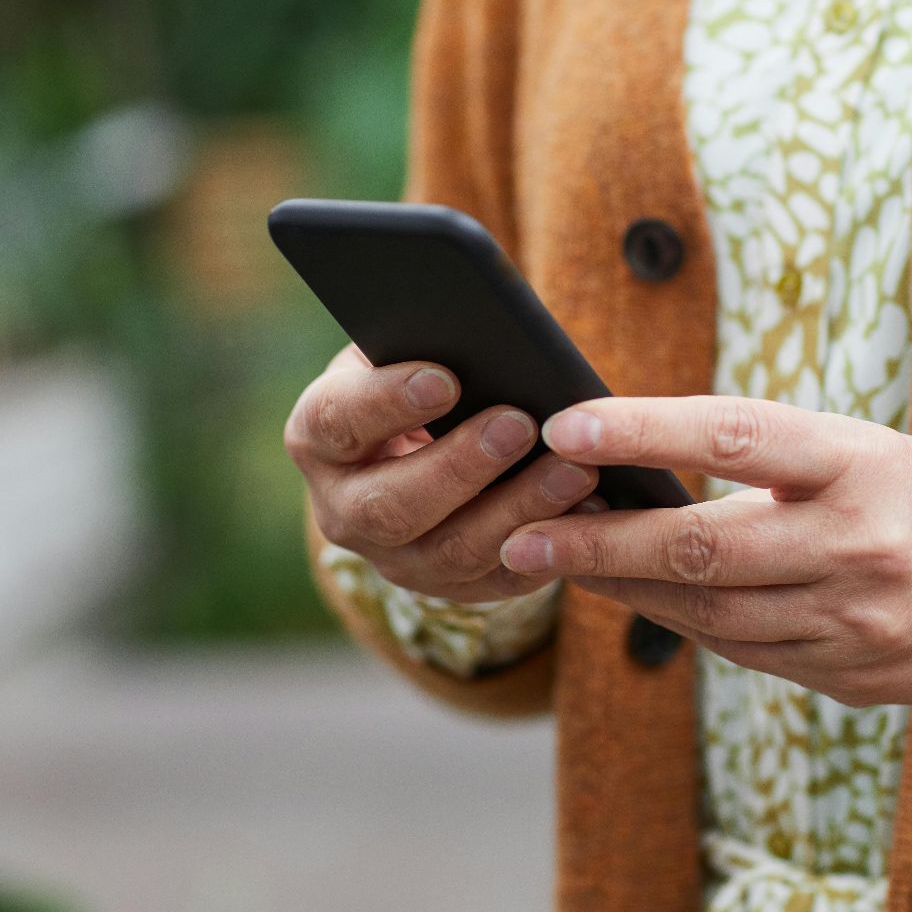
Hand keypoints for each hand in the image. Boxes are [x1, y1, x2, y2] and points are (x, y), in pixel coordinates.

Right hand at [286, 344, 603, 601]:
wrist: (424, 447)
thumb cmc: (419, 378)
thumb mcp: (405, 351)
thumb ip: (426, 341)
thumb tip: (481, 324)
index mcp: (320, 438)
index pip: (337, 421)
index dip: (386, 402)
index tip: (444, 378)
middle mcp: (344, 509)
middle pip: (391, 505)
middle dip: (459, 466)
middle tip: (519, 424)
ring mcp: (396, 559)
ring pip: (452, 551)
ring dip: (519, 510)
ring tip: (575, 469)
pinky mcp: (452, 587)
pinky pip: (502, 579)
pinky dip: (551, 547)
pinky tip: (591, 511)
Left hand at [496, 396, 911, 704]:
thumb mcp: (875, 452)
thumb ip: (778, 465)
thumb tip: (652, 470)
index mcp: (865, 466)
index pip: (736, 436)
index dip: (644, 429)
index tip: (568, 425)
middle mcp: (860, 547)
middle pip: (702, 549)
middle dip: (600, 547)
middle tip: (523, 538)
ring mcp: (858, 624)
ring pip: (711, 614)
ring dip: (627, 594)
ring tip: (562, 567)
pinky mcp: (856, 677)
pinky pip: (747, 652)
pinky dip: (689, 626)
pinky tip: (648, 604)